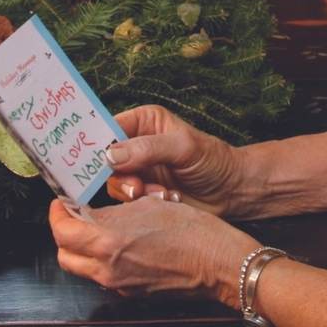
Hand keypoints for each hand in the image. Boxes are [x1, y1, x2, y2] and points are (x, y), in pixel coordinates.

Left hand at [50, 198, 256, 302]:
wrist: (219, 263)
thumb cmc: (193, 230)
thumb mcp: (150, 204)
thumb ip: (116, 209)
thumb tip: (97, 211)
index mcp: (109, 240)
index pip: (62, 230)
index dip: (58, 213)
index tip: (62, 202)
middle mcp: (107, 267)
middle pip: (64, 254)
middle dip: (64, 233)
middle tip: (74, 215)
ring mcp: (119, 284)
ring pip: (82, 267)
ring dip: (82, 248)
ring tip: (98, 228)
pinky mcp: (131, 292)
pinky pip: (103, 276)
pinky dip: (102, 260)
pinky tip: (121, 243)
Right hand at [105, 105, 249, 216]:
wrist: (231, 191)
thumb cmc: (213, 160)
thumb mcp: (183, 147)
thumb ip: (147, 148)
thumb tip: (110, 155)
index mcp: (142, 122)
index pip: (107, 129)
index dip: (97, 145)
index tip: (95, 162)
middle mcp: (135, 144)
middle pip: (104, 160)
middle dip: (120, 176)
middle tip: (138, 187)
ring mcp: (138, 170)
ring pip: (115, 184)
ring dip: (136, 193)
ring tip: (163, 194)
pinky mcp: (143, 194)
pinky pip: (128, 202)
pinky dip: (145, 204)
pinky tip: (169, 200)